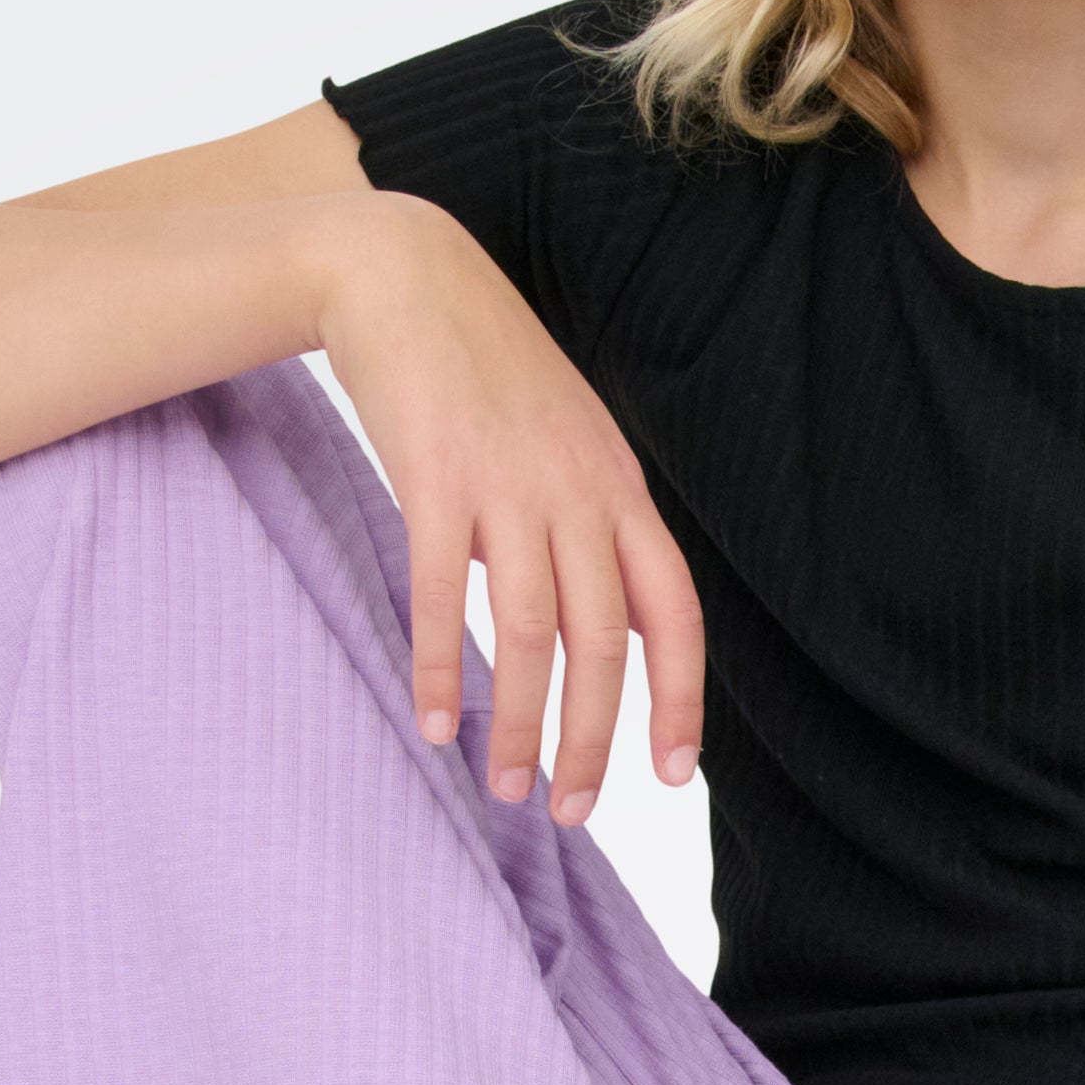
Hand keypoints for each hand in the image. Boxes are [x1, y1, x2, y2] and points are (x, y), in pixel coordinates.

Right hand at [316, 195, 707, 824]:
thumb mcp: (564, 440)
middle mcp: (577, 491)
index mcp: (618, 488)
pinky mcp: (435, 477)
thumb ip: (583, 523)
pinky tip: (434, 723)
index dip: (680, 697)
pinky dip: (439, 667)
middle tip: (570, 810)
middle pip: (605, 640)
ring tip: (504, 786)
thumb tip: (581, 620)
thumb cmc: (482, 370)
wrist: (404, 274)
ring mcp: (508, 484)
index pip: (674, 610)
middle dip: (592, 738)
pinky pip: (440, 594)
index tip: (674, 774)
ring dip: (519, 722)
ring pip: (530, 631)